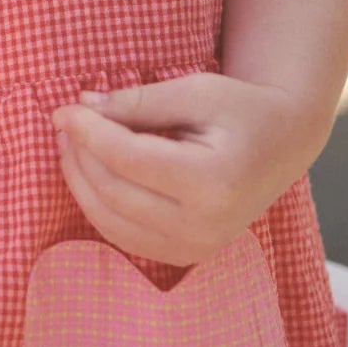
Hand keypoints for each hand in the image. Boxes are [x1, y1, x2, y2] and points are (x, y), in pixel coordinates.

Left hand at [50, 72, 315, 267]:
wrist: (284, 144)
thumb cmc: (242, 110)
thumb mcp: (196, 91)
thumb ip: (138, 101)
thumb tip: (82, 107)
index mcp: (215, 180)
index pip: (128, 160)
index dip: (88, 133)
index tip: (64, 110)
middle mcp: (206, 225)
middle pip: (114, 192)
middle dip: (79, 156)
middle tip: (63, 124)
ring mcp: (196, 248)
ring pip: (110, 221)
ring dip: (80, 182)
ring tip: (71, 145)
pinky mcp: (186, 255)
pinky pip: (123, 236)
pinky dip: (98, 205)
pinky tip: (90, 173)